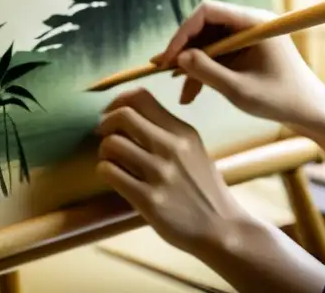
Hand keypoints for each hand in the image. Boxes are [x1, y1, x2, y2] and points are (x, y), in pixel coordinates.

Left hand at [95, 86, 249, 257]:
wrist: (220, 228)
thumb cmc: (204, 188)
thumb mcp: (193, 149)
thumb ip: (167, 132)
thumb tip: (129, 116)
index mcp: (183, 132)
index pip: (142, 97)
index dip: (118, 100)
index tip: (111, 112)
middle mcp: (171, 147)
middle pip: (123, 116)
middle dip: (105, 123)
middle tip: (104, 135)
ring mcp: (160, 173)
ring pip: (112, 144)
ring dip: (104, 151)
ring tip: (110, 159)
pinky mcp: (148, 200)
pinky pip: (111, 173)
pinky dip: (105, 171)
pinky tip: (112, 176)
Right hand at [152, 0, 324, 132]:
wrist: (311, 112)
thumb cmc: (281, 100)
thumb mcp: (239, 90)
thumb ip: (207, 71)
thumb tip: (179, 57)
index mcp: (254, 22)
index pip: (207, 11)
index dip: (182, 32)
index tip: (168, 57)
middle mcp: (251, 23)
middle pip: (206, 26)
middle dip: (184, 50)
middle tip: (163, 72)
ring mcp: (250, 36)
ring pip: (210, 43)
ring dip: (193, 66)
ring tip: (179, 93)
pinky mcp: (249, 50)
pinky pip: (220, 54)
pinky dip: (206, 71)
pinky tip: (191, 93)